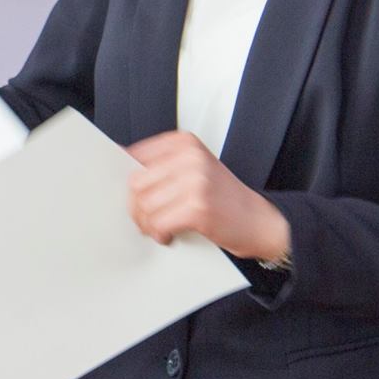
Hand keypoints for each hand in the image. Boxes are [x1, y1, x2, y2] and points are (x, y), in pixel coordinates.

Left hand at [124, 131, 290, 263]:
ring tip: (160, 227)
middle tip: (147, 219)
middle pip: (136, 183)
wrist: (260, 220)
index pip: (135, 156)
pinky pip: (158, 223)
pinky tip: (169, 235)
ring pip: (144, 206)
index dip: (129, 181)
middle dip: (136, 207)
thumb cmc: (223, 198)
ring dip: (147, 224)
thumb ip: (162, 167)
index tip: (131, 195)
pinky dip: (160, 233)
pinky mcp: (198, 207)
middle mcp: (189, 157)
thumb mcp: (194, 169)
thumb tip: (119, 175)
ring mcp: (195, 181)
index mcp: (184, 143)